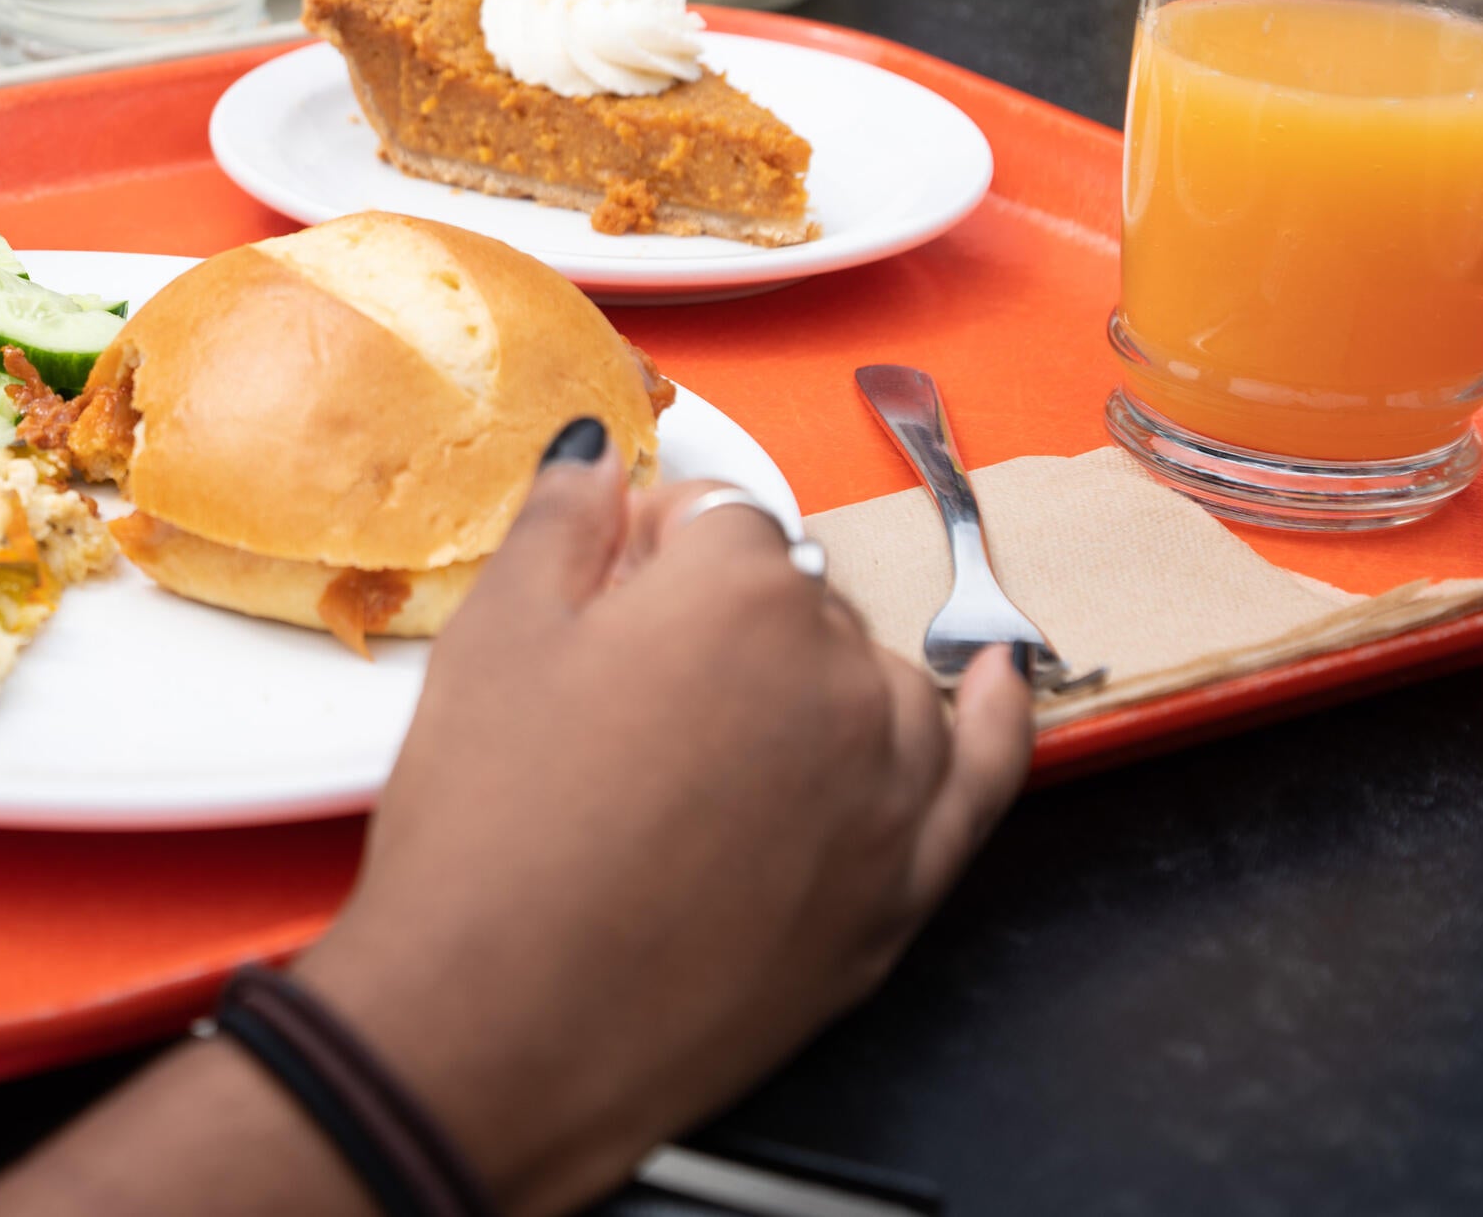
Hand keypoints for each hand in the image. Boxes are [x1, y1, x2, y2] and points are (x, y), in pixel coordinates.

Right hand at [301, 428, 1030, 1209]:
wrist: (502, 1023)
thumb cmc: (488, 833)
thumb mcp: (490, 638)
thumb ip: (561, 522)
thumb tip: (599, 459)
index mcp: (738, 594)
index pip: (715, 520)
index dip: (648, 554)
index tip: (599, 596)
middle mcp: (839, 676)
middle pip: (794, 599)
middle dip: (719, 621)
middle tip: (618, 694)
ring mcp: (885, 788)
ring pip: (873, 678)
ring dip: (809, 679)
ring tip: (704, 742)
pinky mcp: (901, 889)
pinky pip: (981, 774)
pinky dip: (994, 718)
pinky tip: (995, 680)